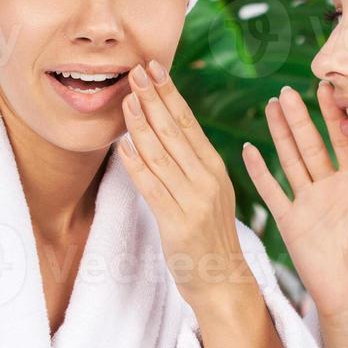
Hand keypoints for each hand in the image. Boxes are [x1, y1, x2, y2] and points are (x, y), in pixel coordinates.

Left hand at [116, 60, 254, 311]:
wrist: (223, 280)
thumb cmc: (209, 236)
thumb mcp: (207, 193)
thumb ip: (190, 164)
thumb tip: (164, 129)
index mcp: (215, 169)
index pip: (189, 122)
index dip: (170, 93)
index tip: (154, 67)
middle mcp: (207, 180)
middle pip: (175, 132)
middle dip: (153, 98)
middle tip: (135, 71)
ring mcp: (193, 202)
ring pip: (161, 155)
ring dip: (141, 124)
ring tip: (125, 99)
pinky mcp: (177, 224)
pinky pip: (152, 188)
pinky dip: (137, 165)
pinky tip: (124, 145)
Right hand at [242, 81, 347, 320]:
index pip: (343, 141)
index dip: (334, 115)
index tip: (327, 87)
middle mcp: (330, 187)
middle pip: (312, 144)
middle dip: (300, 117)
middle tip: (288, 89)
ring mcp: (308, 202)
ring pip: (290, 160)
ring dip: (280, 134)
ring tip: (270, 106)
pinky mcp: (290, 221)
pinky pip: (272, 192)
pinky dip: (259, 172)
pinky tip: (249, 150)